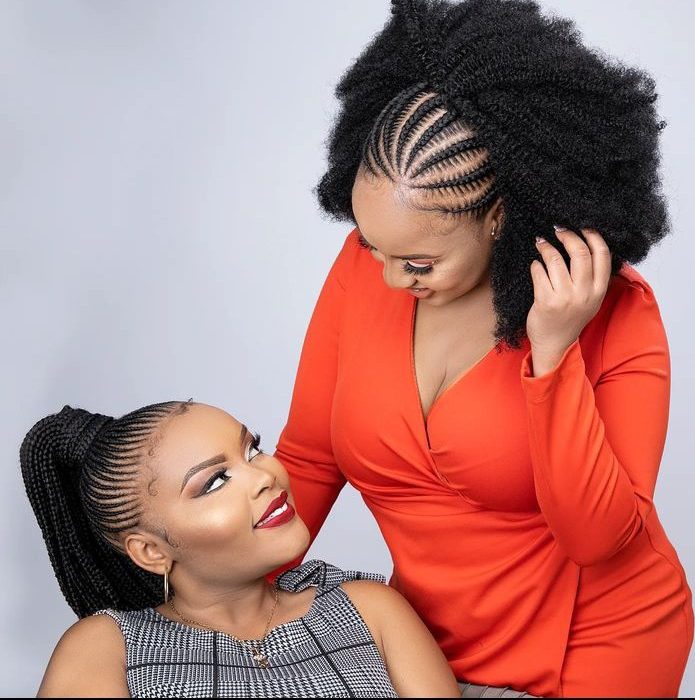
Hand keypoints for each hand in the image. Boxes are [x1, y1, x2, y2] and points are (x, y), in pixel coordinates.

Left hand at [527, 227, 611, 367]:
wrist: (555, 344)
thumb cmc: (571, 318)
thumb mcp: (590, 300)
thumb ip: (593, 278)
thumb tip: (586, 244)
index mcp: (599, 291)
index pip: (603, 255)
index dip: (593, 236)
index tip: (583, 227)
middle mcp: (584, 294)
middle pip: (580, 253)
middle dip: (567, 236)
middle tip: (558, 230)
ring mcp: (565, 298)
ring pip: (555, 260)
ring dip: (546, 247)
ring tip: (541, 243)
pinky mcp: (545, 301)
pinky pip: (539, 272)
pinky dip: (535, 264)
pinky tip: (535, 265)